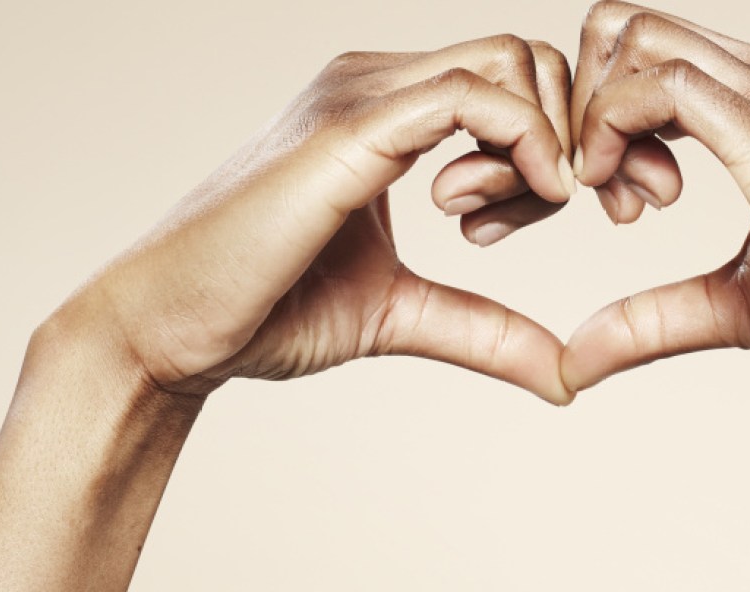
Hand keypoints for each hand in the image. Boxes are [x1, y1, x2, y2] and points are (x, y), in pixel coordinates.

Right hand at [56, 36, 577, 403]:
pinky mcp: (347, 131)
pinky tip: (529, 197)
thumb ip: (487, 329)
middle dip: (573, 129)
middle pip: (526, 56)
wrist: (175, 331)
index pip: (513, 79)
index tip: (572, 207)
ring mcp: (358, 98)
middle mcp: (374, 86)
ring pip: (509, 61)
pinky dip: (525, 141)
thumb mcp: (406, 314)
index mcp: (388, 112)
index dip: (563, 136)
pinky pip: (469, 96)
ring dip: (551, 138)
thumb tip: (568, 377)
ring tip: (518, 216)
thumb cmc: (270, 312)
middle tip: (568, 207)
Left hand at [560, 2, 749, 420]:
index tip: (608, 199)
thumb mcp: (733, 306)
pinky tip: (627, 203)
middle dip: (579, 107)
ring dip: (593, 119)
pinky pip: (659, 85)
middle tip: (598, 196)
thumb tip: (577, 355)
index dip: (597, 116)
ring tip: (622, 205)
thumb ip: (653, 315)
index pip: (644, 51)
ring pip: (633, 38)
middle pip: (624, 26)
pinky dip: (609, 133)